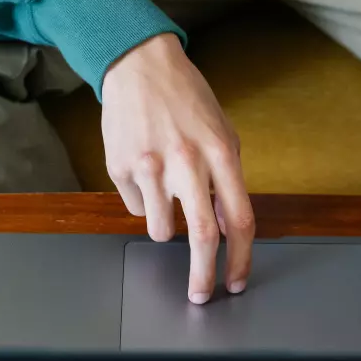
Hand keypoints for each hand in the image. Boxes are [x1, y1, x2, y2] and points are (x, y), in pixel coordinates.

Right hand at [101, 33, 254, 302]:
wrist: (138, 64)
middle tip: (200, 296)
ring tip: (163, 195)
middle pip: (201, 236)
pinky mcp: (120, 168)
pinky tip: (141, 169)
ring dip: (163, 226)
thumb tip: (228, 228)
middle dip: (201, 277)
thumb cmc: (186, 100)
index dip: (240, 259)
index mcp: (220, 153)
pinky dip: (141, 200)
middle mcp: (187, 162)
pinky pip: (133, 207)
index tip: (235, 281)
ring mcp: (150, 166)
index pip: (240, 219)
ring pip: (158, 230)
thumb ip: (227, 180)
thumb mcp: (221, 133)